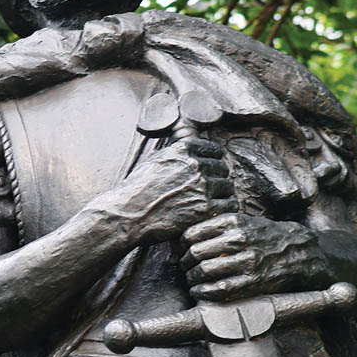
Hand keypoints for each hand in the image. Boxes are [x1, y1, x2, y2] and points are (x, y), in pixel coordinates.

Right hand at [111, 135, 236, 244]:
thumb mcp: (155, 160)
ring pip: (227, 187)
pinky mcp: (205, 209)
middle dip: (218, 178)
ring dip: (222, 195)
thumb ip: (176, 152)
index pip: (214, 150)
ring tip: (213, 202)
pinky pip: (228, 206)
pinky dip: (224, 210)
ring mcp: (202, 187)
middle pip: (222, 168)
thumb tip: (189, 141)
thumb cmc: (136, 190)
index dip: (214, 160)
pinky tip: (216, 214)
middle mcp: (195, 165)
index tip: (212, 169)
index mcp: (184, 150)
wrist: (128, 214)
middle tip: (211, 189)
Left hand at [181, 213, 330, 300]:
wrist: (299, 252)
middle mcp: (239, 239)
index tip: (182, 250)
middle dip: (185, 263)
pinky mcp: (252, 281)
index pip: (193, 233)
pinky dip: (203, 292)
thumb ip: (220, 225)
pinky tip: (200, 292)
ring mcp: (246, 261)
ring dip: (192, 279)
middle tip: (185, 268)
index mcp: (234, 222)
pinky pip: (219, 289)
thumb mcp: (245, 221)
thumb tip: (188, 236)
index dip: (182, 245)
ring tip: (192, 281)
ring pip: (204, 271)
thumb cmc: (266, 237)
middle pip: (196, 253)